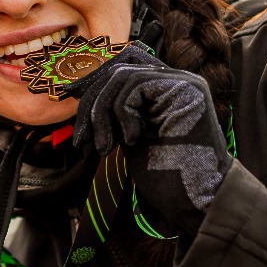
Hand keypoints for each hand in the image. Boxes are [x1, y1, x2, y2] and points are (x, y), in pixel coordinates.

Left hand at [66, 47, 231, 236]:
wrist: (196, 201)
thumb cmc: (168, 178)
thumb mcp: (132, 137)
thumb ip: (117, 113)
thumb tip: (84, 96)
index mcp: (167, 90)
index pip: (124, 66)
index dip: (95, 81)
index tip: (70, 99)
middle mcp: (178, 80)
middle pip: (119, 69)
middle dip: (92, 103)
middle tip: (82, 139)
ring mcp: (184, 82)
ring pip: (122, 76)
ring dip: (102, 113)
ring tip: (105, 147)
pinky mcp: (185, 89)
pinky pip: (133, 86)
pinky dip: (122, 113)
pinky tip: (132, 139)